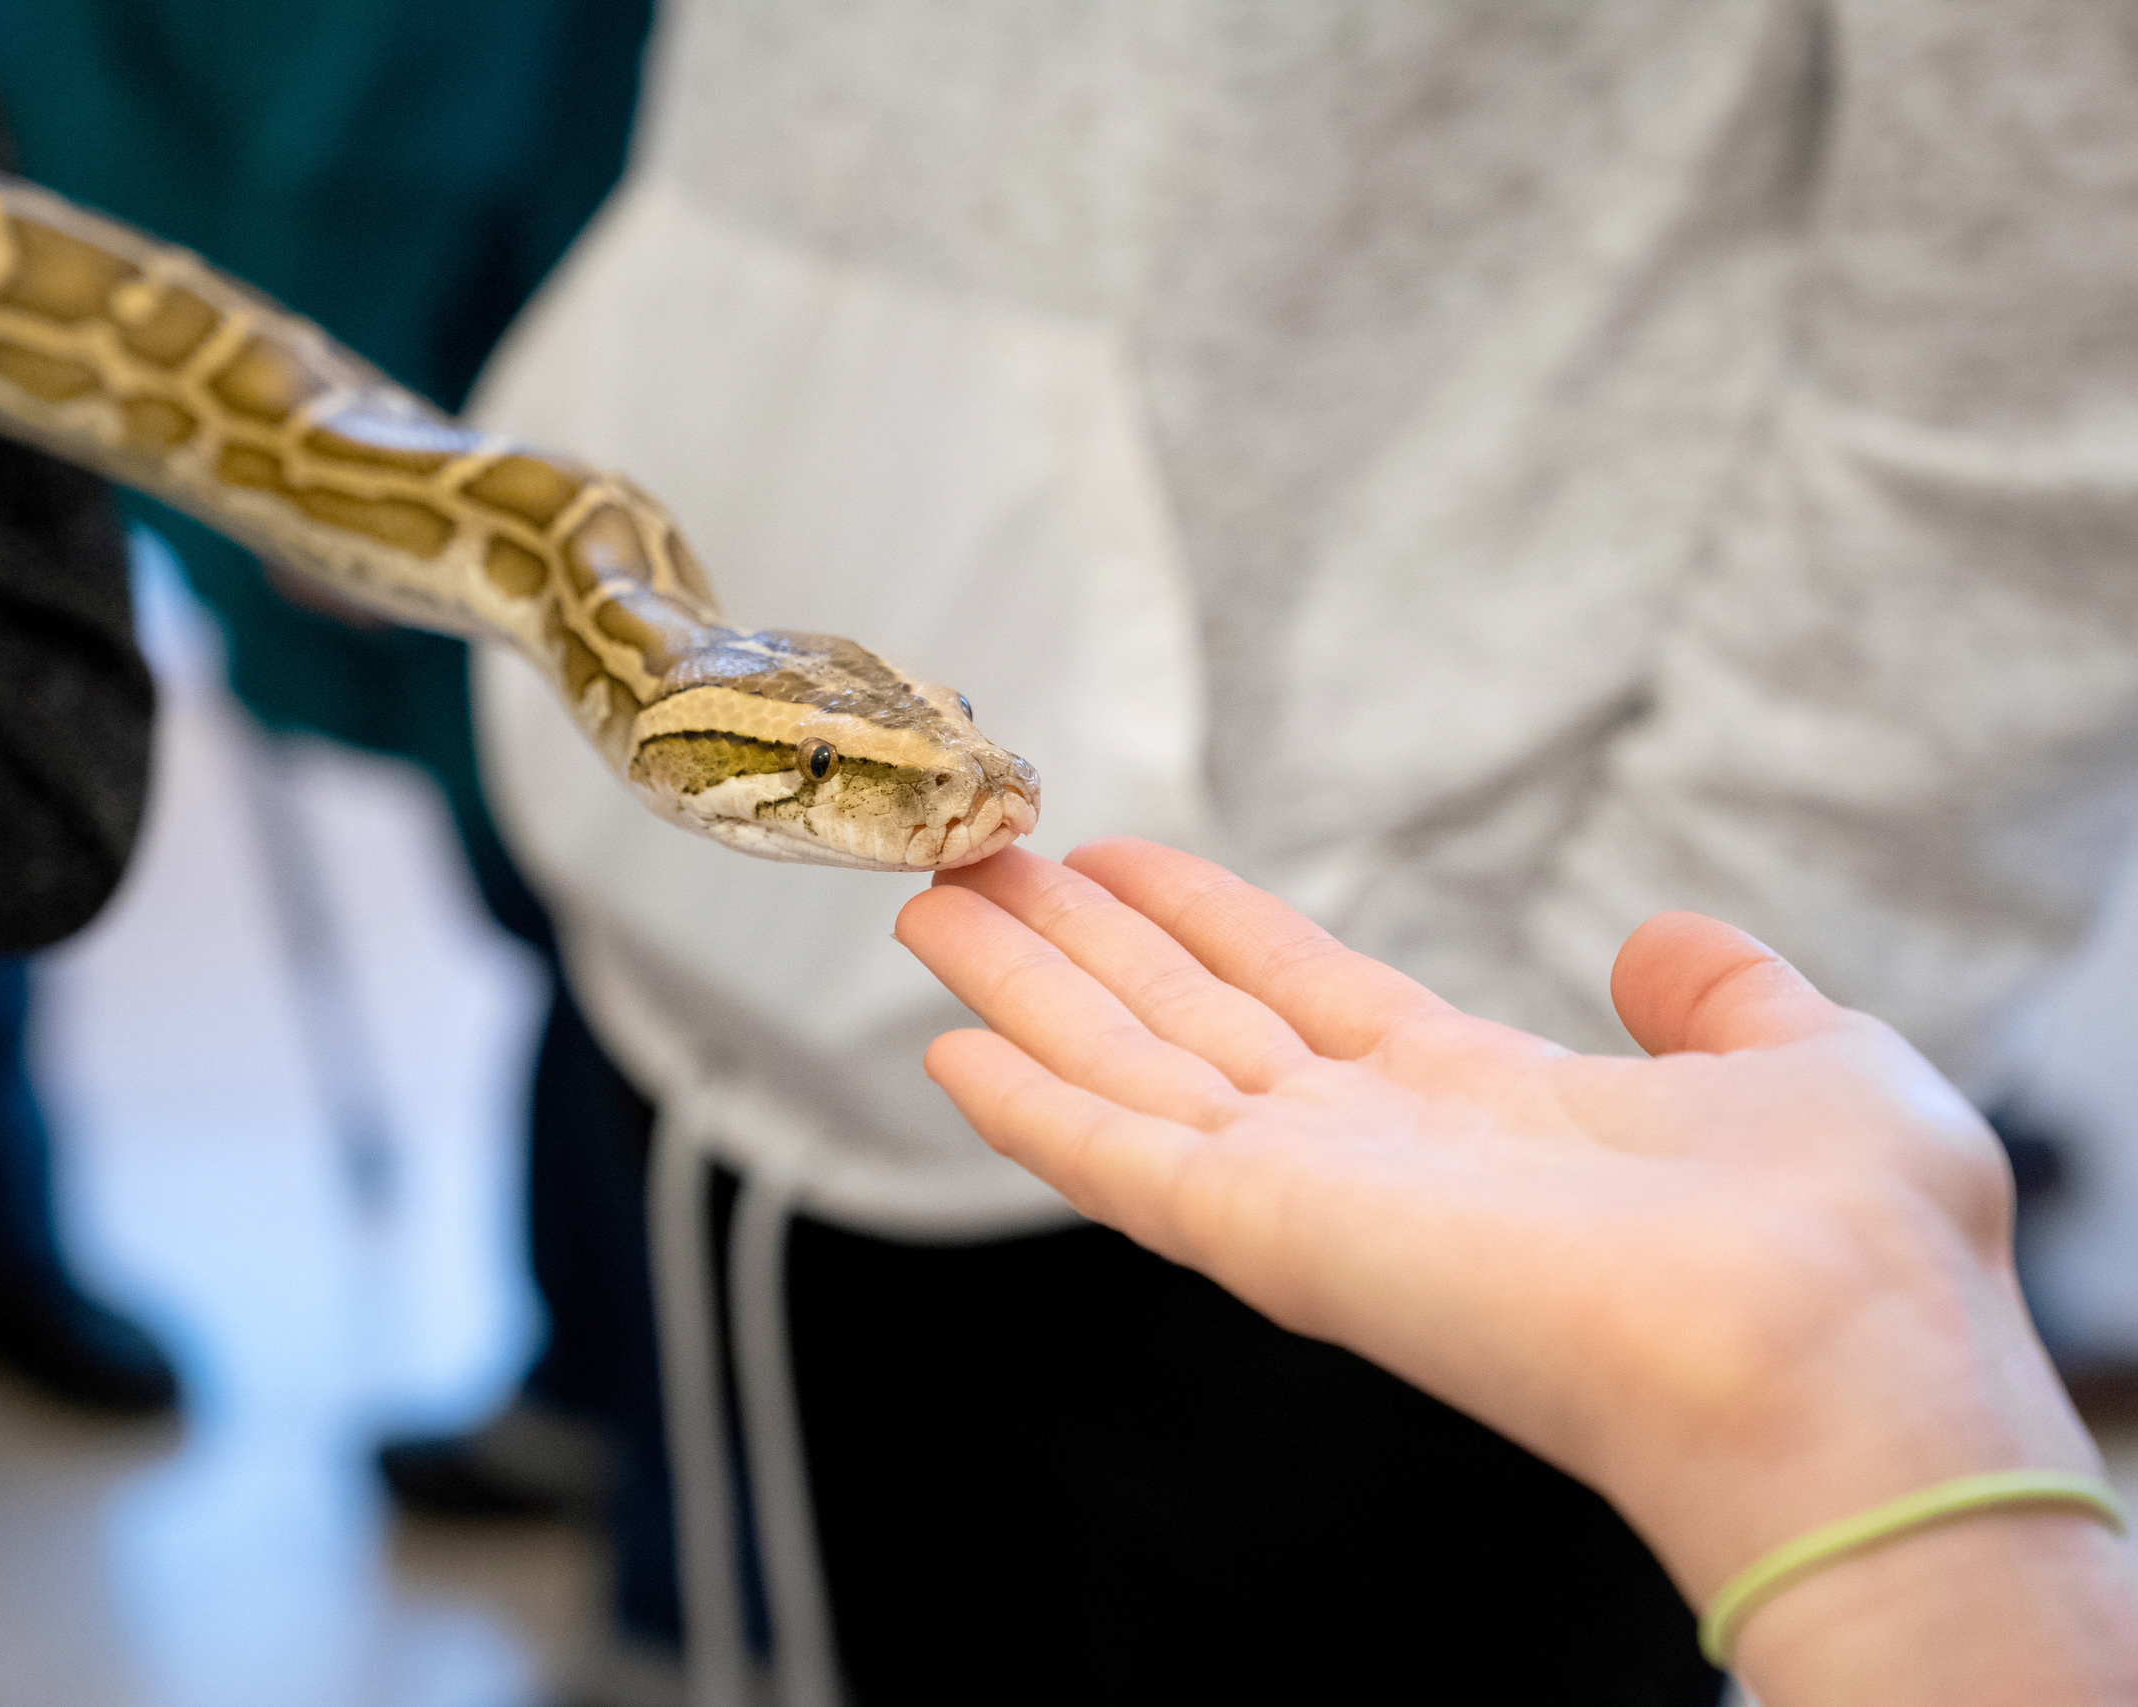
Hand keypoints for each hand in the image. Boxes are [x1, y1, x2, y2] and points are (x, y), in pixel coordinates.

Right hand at [897, 840, 2137, 1702]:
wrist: (1833, 1355)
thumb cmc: (1846, 1233)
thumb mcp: (1801, 1056)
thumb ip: (1721, 996)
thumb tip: (1666, 947)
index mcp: (1482, 1105)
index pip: (1301, 993)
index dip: (1202, 919)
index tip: (1114, 852)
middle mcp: (1376, 1151)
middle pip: (1184, 1024)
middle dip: (1075, 943)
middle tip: (973, 856)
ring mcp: (1311, 1195)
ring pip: (1127, 1071)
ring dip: (1022, 991)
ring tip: (927, 903)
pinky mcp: (1267, 1237)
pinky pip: (1117, 1161)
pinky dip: (1029, 1108)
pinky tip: (950, 1047)